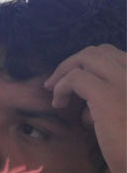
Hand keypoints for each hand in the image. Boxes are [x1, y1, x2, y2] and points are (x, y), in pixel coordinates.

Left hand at [44, 44, 126, 172]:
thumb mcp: (124, 121)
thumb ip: (113, 106)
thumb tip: (89, 108)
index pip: (116, 56)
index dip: (91, 67)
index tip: (76, 86)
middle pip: (100, 51)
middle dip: (74, 63)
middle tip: (57, 84)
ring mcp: (126, 81)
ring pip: (87, 57)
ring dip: (65, 71)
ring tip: (54, 91)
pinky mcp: (108, 96)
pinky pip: (76, 77)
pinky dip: (62, 87)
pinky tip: (58, 104)